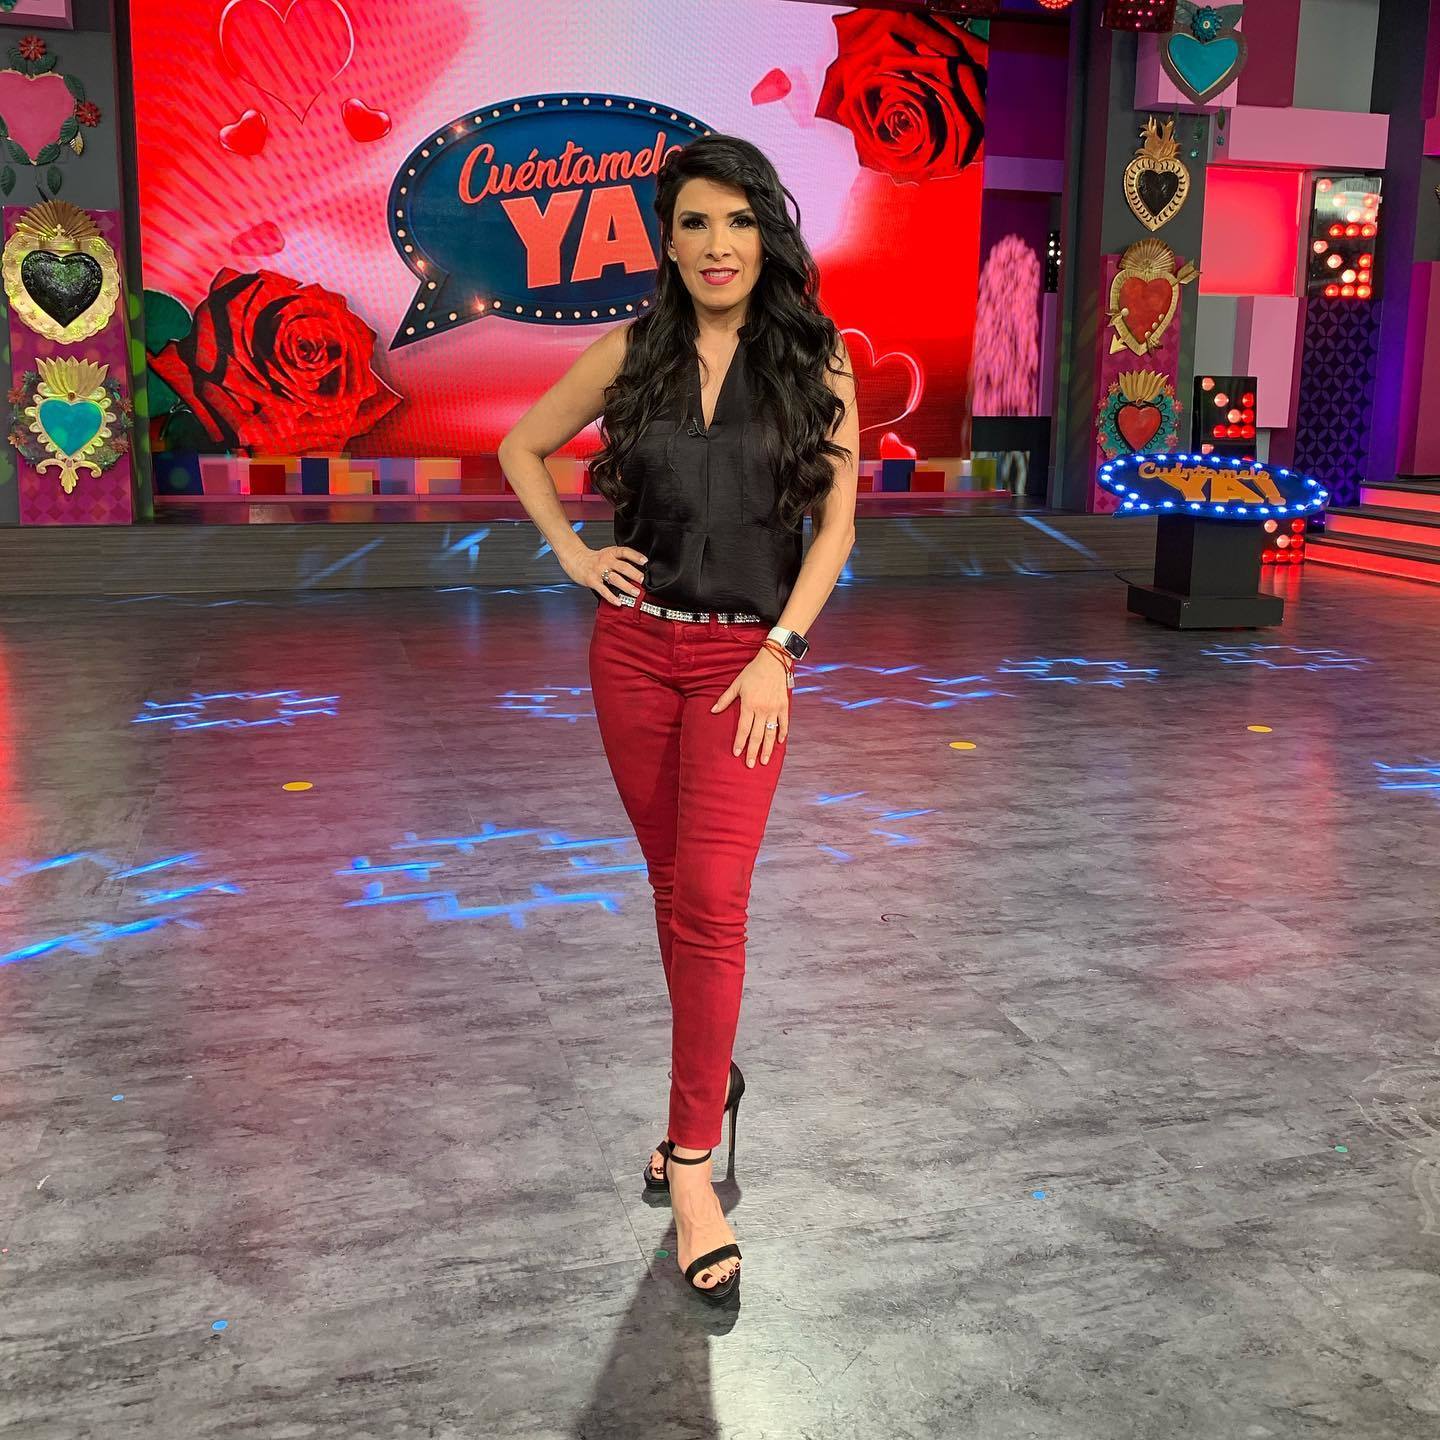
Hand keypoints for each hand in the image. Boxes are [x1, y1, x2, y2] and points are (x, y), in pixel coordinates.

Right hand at [566, 544, 647, 603]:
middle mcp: (606, 561)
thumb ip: (620, 559)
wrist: (575, 559)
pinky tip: (619, 602)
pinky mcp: (592, 581)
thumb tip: (638, 568)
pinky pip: (603, 590)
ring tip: (636, 592)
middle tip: (643, 580)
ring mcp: (599, 571)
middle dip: (634, 574)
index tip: (645, 561)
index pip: (625, 551)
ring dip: (626, 586)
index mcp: (611, 553)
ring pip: (615, 578)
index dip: (636, 556)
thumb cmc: (594, 559)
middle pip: (622, 566)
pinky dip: (611, 597)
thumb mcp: (608, 553)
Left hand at [711, 650, 788, 766]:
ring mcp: (775, 709)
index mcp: (749, 705)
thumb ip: (725, 699)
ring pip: (771, 733)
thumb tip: (712, 711)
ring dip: (767, 748)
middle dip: (753, 751)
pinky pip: (784, 723)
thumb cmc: (752, 672)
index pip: (743, 729)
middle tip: (750, 765)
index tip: (737, 753)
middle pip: (757, 735)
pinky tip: (779, 743)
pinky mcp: (784, 706)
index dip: (740, 742)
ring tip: (764, 761)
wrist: (774, 662)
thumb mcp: (736, 684)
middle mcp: (762, 710)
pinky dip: (782, 733)